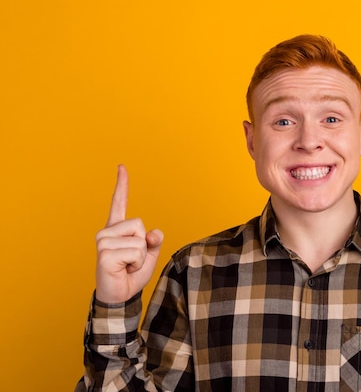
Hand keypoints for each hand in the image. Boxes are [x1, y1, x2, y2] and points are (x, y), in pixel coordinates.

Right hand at [94, 165, 162, 302]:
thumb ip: (154, 241)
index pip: (119, 203)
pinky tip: (123, 269)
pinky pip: (135, 252)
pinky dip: (136, 264)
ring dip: (140, 257)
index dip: (122, 185)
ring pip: (139, 240)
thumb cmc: (131, 274)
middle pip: (139, 224)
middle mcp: (107, 232)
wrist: (120, 296)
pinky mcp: (104, 253)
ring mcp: (103, 242)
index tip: (121, 167)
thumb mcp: (149, 255)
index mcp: (117, 229)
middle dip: (144, 245)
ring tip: (127, 266)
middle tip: (131, 260)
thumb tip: (153, 233)